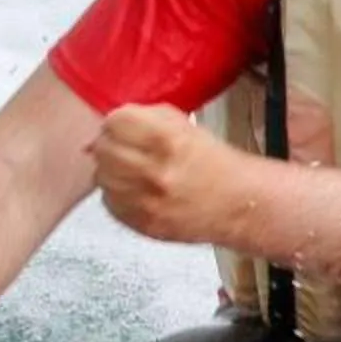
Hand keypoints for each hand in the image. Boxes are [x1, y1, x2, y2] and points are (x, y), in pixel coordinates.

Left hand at [91, 104, 249, 244]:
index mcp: (165, 139)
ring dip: (112, 171)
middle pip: (103, 149)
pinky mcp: (143, 224)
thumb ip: (147, 117)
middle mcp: (152, 170)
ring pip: (101, 177)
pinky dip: (117, 195)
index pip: (113, 121)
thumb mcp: (185, 126)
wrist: (239, 205)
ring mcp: (145, 201)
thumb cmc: (214, 162)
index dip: (119, 123)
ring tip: (132, 172)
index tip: (127, 128)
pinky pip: (110, 203)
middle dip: (113, 146)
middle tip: (128, 151)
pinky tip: (136, 191)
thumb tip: (112, 123)